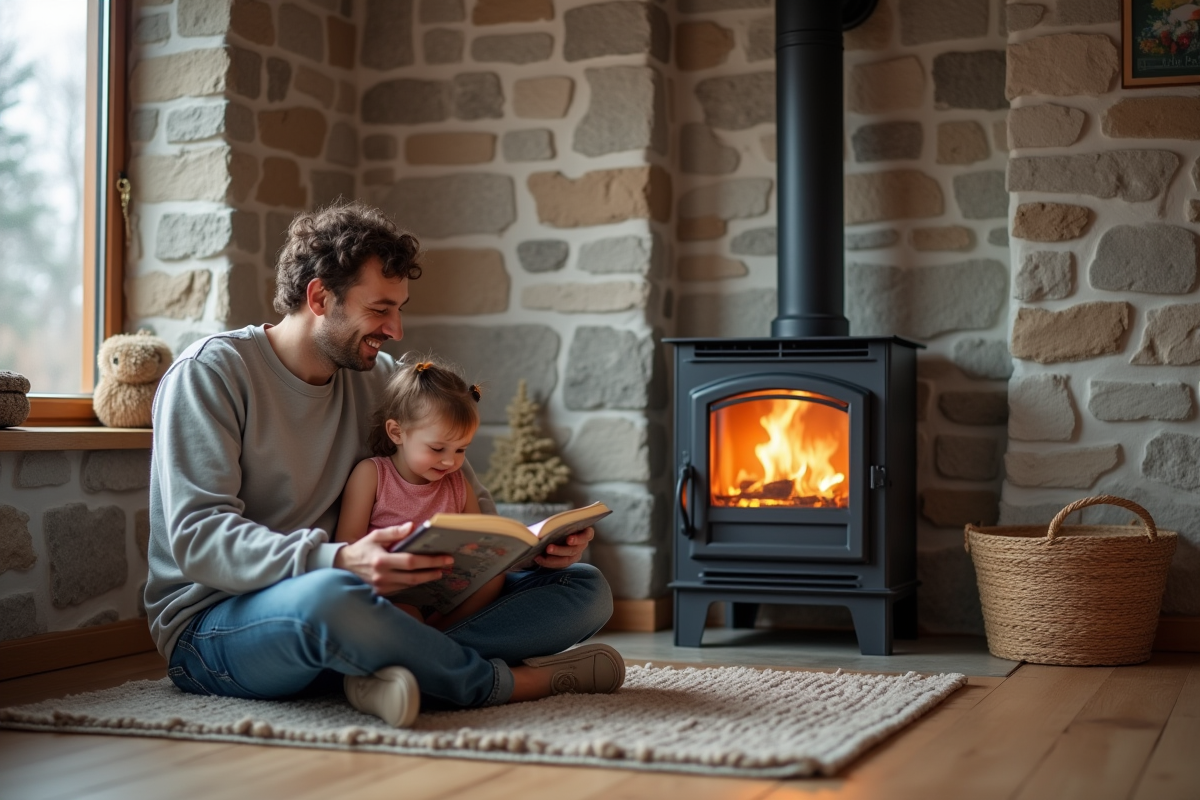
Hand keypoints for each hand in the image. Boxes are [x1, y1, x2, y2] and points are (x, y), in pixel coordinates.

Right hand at [333, 523, 452, 595]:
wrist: (342, 568)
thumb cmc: (361, 550)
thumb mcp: (375, 536)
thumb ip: (394, 532)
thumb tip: (412, 527)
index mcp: (381, 561)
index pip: (411, 562)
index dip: (430, 561)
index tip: (445, 558)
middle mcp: (382, 577)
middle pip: (414, 576)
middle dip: (433, 571)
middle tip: (448, 565)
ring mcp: (382, 588)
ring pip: (410, 585)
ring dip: (426, 578)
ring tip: (440, 570)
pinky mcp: (381, 594)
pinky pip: (402, 589)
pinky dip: (415, 583)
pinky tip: (424, 576)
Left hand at [534, 526, 593, 568]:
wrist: (551, 533)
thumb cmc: (558, 524)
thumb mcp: (559, 522)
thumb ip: (559, 522)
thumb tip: (549, 526)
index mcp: (584, 532)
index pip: (587, 535)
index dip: (579, 538)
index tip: (568, 539)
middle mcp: (582, 545)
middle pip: (574, 550)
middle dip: (560, 550)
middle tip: (548, 548)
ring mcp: (575, 555)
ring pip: (566, 560)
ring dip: (553, 559)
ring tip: (540, 556)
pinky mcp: (566, 562)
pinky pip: (559, 565)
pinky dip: (548, 563)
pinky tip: (538, 559)